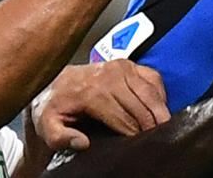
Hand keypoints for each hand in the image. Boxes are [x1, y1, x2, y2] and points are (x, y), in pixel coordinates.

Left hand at [29, 60, 170, 151]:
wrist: (57, 83)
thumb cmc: (56, 107)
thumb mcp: (48, 126)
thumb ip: (59, 137)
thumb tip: (82, 143)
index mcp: (91, 93)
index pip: (124, 119)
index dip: (134, 136)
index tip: (138, 148)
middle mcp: (109, 76)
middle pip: (141, 107)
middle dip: (150, 127)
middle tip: (157, 143)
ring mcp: (121, 67)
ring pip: (151, 93)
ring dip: (160, 112)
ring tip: (164, 130)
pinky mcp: (129, 64)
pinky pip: (154, 79)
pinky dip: (160, 95)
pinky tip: (159, 110)